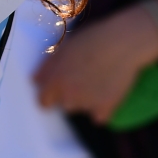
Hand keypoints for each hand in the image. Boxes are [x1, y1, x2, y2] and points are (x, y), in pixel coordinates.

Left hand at [33, 6, 157, 123]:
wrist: (122, 44)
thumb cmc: (91, 40)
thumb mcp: (63, 49)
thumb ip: (47, 67)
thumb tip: (35, 80)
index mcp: (54, 81)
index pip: (43, 101)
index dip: (49, 96)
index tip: (56, 91)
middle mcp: (67, 96)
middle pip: (64, 104)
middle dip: (70, 94)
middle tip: (83, 77)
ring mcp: (87, 104)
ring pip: (81, 108)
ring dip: (86, 101)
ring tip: (97, 81)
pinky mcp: (106, 109)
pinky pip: (99, 116)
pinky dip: (102, 109)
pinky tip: (108, 92)